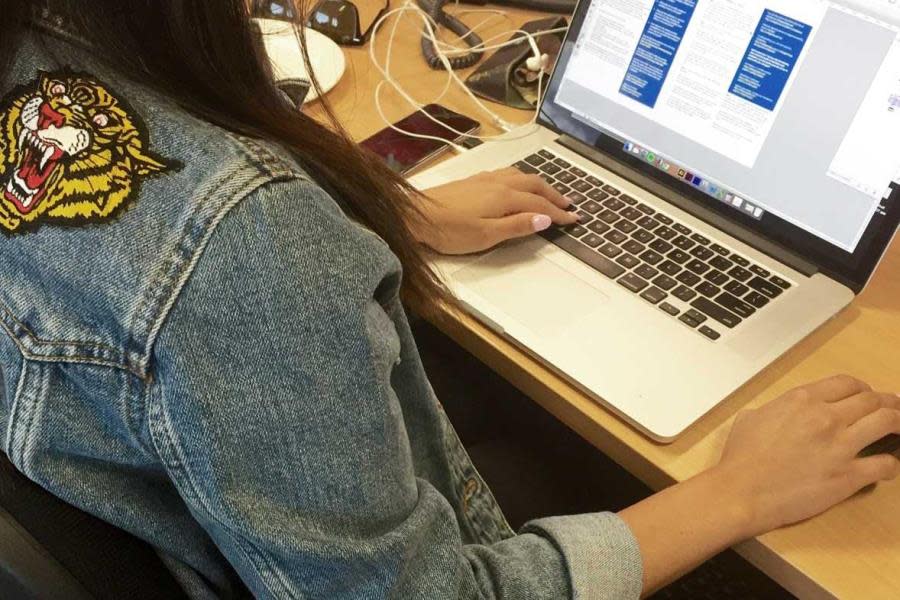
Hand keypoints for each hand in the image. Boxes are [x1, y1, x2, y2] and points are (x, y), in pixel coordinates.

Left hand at [414, 168, 577, 254]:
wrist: (414, 216)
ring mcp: (483, 179)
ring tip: (548, 192)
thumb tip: (545, 219)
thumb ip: (517, 226)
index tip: (574, 218)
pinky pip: (506, 174)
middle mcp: (497, 183)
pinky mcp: (472, 181)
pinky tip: (515, 184)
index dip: (558, 213)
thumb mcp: (487, 235)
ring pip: (520, 175)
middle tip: (569, 204)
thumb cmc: (449, 230)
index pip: (540, 204)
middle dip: (553, 194)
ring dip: (538, 184)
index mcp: (505, 197)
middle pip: (534, 184)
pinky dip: (521, 178)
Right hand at [715, 375, 899, 535]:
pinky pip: (885, 464)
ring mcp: (840, 446)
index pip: (847, 383)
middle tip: (892, 410)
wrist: (742, 491)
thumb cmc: (741, 458)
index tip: (865, 396)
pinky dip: (891, 464)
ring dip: (898, 423)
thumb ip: (775, 408)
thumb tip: (782, 412)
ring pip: (887, 422)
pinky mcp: (848, 475)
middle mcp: (826, 417)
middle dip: (887, 403)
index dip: (862, 388)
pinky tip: (888, 466)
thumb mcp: (751, 418)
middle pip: (872, 400)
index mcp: (802, 400)